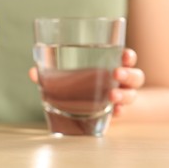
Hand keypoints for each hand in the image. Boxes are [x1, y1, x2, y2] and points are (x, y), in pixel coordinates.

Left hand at [28, 48, 144, 117]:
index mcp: (112, 66)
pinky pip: (124, 113)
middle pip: (135, 76)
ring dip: (124, 94)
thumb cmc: (83, 87)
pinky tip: (114, 112)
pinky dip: (119, 112)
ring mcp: (121, 98)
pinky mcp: (116, 114)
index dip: (128, 56)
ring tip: (112, 96)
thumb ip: (53, 75)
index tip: (125, 55)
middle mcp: (121, 82)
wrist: (94, 110)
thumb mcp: (70, 79)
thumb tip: (32, 72)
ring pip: (132, 94)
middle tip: (116, 73)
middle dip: (128, 73)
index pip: (126, 59)